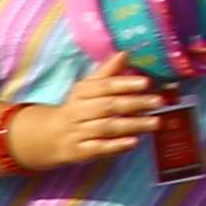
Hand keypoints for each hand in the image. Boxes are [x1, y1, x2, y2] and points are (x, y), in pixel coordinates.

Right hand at [14, 55, 172, 174]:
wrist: (48, 136)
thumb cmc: (77, 108)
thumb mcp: (88, 88)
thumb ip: (108, 72)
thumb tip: (125, 53)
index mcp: (81, 92)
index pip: (103, 86)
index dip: (125, 84)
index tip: (146, 82)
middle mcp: (77, 112)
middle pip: (108, 106)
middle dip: (135, 104)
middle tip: (158, 102)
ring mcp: (77, 133)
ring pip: (106, 128)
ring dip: (132, 125)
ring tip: (155, 122)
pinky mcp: (78, 152)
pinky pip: (98, 148)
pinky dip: (116, 146)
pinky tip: (134, 142)